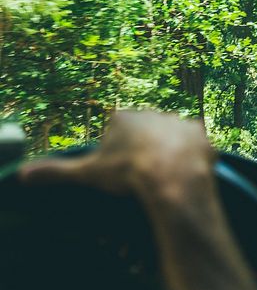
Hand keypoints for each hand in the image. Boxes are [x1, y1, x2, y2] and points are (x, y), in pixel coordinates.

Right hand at [19, 110, 214, 201]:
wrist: (172, 176)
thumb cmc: (127, 172)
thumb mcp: (88, 174)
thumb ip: (57, 172)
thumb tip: (22, 175)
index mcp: (123, 118)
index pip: (117, 130)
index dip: (117, 150)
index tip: (120, 168)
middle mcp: (152, 113)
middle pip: (145, 131)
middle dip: (144, 147)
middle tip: (143, 172)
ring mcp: (179, 122)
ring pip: (172, 135)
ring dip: (170, 149)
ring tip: (166, 173)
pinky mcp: (202, 135)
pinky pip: (196, 145)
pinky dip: (193, 156)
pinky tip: (188, 171)